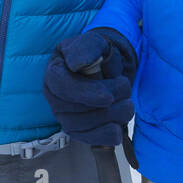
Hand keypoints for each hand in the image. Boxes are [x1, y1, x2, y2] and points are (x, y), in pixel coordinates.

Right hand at [43, 28, 136, 146]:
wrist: (105, 67)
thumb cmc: (96, 54)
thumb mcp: (93, 42)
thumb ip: (87, 47)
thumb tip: (77, 63)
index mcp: (54, 73)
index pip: (64, 88)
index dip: (87, 94)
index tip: (109, 97)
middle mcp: (55, 98)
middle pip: (76, 110)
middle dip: (108, 103)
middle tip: (126, 88)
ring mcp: (64, 116)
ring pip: (85, 126)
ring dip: (112, 116)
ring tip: (127, 103)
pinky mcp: (78, 131)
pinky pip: (90, 140)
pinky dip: (107, 135)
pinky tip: (118, 126)